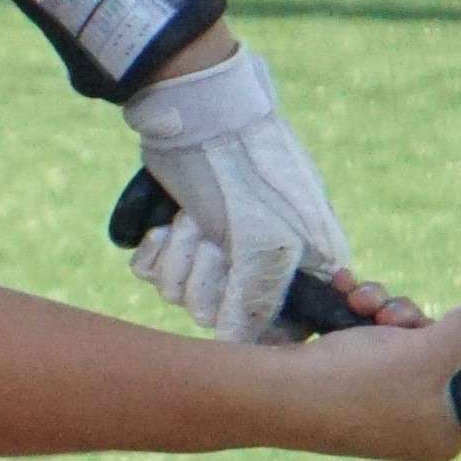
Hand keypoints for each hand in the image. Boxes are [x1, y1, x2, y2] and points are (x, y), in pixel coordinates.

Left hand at [120, 41, 351, 343]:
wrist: (194, 107)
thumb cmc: (241, 169)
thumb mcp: (261, 241)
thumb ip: (255, 303)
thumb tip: (239, 353)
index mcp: (304, 264)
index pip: (284, 329)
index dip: (252, 318)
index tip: (238, 288)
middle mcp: (264, 263)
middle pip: (220, 316)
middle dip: (206, 274)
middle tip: (215, 233)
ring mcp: (220, 250)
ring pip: (182, 295)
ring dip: (179, 256)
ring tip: (192, 217)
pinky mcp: (181, 237)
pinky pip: (155, 274)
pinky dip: (155, 249)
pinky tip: (168, 221)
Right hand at [279, 296, 460, 460]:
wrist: (285, 392)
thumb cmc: (369, 379)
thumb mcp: (434, 350)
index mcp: (443, 435)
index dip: (454, 346)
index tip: (434, 332)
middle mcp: (411, 428)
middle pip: (431, 354)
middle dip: (408, 321)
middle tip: (390, 317)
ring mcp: (375, 409)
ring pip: (394, 342)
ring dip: (379, 310)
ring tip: (358, 301)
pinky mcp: (342, 389)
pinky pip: (362, 346)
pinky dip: (355, 317)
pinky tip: (343, 290)